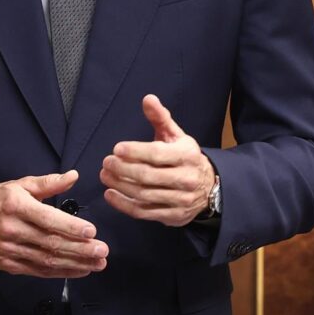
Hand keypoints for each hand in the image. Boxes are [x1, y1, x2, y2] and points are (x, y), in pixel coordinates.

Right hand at [0, 170, 107, 277]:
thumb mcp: (22, 184)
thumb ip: (49, 182)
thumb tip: (73, 176)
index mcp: (17, 206)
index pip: (48, 219)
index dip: (71, 227)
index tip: (91, 232)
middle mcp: (13, 230)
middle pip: (51, 243)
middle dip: (80, 249)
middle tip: (102, 251)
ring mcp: (10, 250)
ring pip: (47, 260)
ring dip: (75, 264)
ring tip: (97, 263)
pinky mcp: (9, 265)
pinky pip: (39, 271)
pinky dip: (61, 272)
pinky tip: (79, 270)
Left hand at [101, 94, 215, 226]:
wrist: (209, 187)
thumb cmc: (185, 157)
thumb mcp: (177, 135)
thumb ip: (160, 117)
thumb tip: (147, 98)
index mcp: (186, 155)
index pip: (157, 154)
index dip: (135, 151)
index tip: (117, 148)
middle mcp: (185, 178)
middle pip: (148, 176)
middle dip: (123, 169)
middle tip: (106, 162)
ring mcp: (180, 199)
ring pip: (144, 195)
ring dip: (120, 186)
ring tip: (105, 176)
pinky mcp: (173, 216)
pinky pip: (144, 212)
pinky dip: (124, 205)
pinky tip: (111, 195)